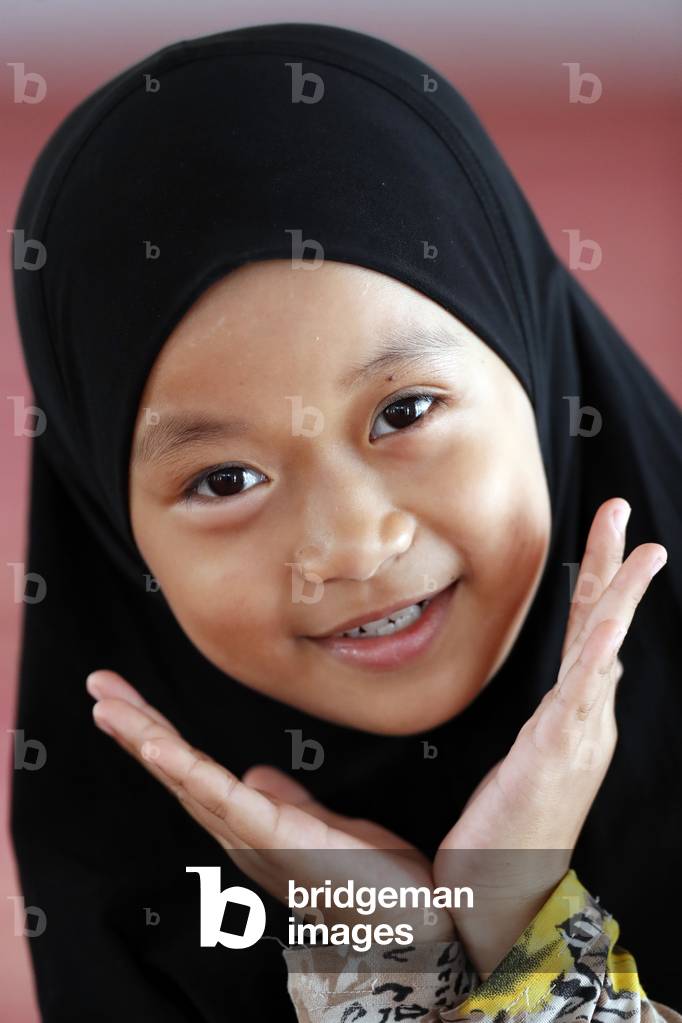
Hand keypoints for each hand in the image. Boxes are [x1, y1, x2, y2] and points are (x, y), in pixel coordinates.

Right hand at [85, 670, 455, 941]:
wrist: (415, 925)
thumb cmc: (377, 884)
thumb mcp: (328, 827)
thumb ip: (289, 802)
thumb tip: (258, 775)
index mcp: (253, 826)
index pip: (195, 770)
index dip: (158, 734)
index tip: (128, 700)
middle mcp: (242, 834)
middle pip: (177, 771)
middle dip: (136, 727)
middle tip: (98, 687)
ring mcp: (255, 837)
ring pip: (188, 779)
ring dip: (146, 739)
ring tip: (109, 706)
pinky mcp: (277, 837)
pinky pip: (224, 799)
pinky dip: (186, 771)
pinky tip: (157, 746)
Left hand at [433, 497, 666, 977]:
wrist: (505, 888)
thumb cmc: (511, 825)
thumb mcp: (532, 755)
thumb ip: (553, 714)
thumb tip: (571, 678)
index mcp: (575, 711)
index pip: (591, 632)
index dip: (599, 582)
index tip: (604, 537)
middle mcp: (586, 716)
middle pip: (603, 625)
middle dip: (615, 566)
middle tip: (621, 512)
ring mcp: (577, 733)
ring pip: (604, 650)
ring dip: (621, 596)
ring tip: (642, 549)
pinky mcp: (557, 752)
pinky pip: (583, 694)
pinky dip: (602, 654)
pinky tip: (614, 622)